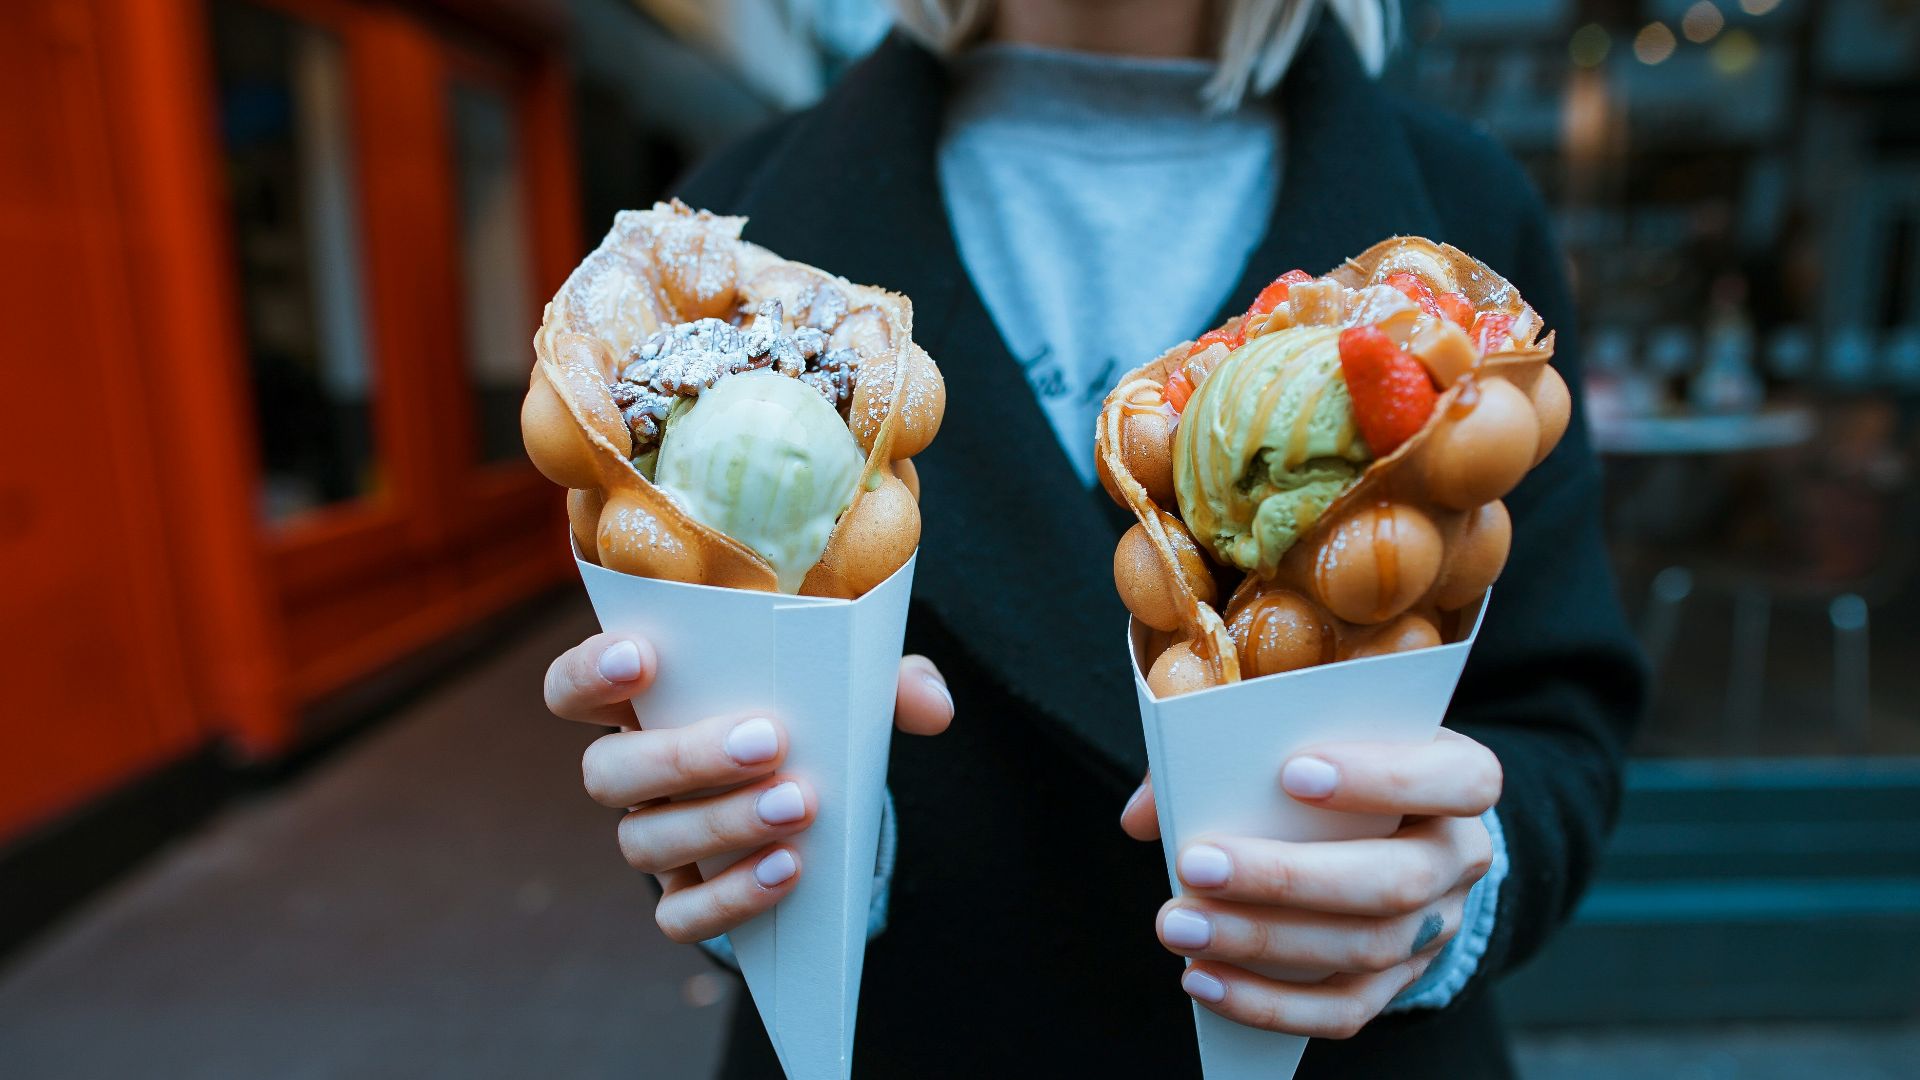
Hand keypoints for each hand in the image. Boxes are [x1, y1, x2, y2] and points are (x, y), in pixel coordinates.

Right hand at [545, 633, 952, 943]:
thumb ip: (890, 680)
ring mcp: (654, 838)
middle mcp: (633, 771)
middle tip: (766, 740)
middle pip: (606, 771)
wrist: (829, 795)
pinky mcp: (687, 896)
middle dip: (682, 756)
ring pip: (642, 841)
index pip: (575, 685)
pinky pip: (681, 915)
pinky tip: (789, 870)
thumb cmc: (818, 715)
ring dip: (719, 824)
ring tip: (798, 805)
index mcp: (650, 701)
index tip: (643, 657)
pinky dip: (731, 897)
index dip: (590, 671)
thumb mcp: (855, 685)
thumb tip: (931, 705)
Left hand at [1119, 729, 1499, 1038]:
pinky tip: (1202, 980)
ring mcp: (1436, 927)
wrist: (1382, 829)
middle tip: (1196, 866)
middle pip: (1395, 880)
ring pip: (1364, 950)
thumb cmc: (1327, 767)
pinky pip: (1343, 1011)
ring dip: (1260, 942)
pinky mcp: (1398, 982)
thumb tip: (1145, 814)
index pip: (1460, 779)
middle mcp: (1460, 857)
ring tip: (1179, 926)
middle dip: (1287, 877)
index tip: (1291, 773)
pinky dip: (1268, 1003)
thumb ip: (1224, 751)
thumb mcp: (1300, 737)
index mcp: (1456, 779)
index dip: (1384, 778)